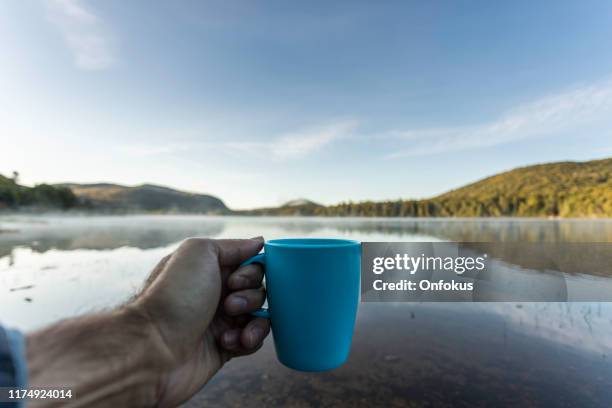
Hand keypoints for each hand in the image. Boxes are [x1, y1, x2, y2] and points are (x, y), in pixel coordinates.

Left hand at [132, 236, 269, 406]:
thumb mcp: (199, 252)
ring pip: (260, 315)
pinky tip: (226, 342)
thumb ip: (233, 245)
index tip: (234, 280)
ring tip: (228, 329)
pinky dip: (247, 341)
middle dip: (250, 297)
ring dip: (253, 320)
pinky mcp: (226, 346)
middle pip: (258, 288)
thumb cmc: (174, 297)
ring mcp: (222, 320)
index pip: (250, 263)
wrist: (154, 348)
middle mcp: (217, 292)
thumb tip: (258, 242)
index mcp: (211, 268)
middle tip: (228, 305)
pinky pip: (253, 341)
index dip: (252, 271)